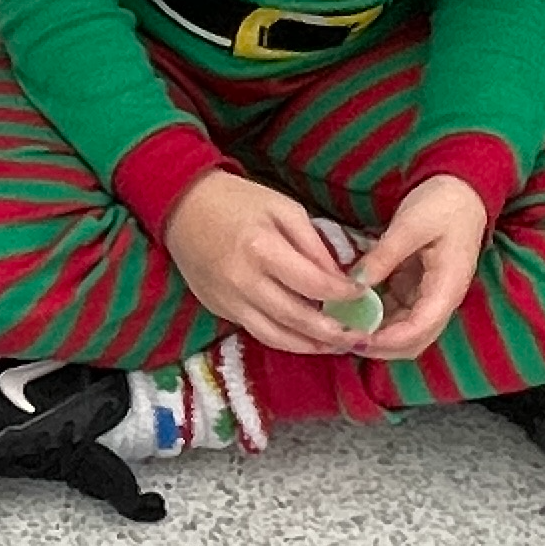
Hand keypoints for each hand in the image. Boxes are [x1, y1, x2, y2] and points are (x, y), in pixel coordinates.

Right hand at [163, 171, 369, 355]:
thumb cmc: (238, 200)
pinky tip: (306, 338)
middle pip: (295, 318)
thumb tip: (339, 279)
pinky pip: (257, 331)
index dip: (342, 294)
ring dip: (310, 345)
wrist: (181, 206)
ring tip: (337, 345)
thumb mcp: (284, 209)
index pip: (312, 283)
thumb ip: (313, 245)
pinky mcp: (218, 309)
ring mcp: (228, 300)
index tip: (363, 295)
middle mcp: (243, 281)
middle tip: (359, 335)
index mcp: (261, 249)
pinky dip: (285, 339)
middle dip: (332, 331)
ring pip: (275, 336)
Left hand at [350, 175, 487, 359]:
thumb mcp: (411, 224)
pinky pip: (395, 314)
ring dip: (374, 335)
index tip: (354, 337)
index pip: (419, 329)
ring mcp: (428, 297)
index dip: (387, 340)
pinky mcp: (416, 290)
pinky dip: (374, 318)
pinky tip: (349, 310)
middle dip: (378, 346)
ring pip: (402, 332)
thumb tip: (356, 284)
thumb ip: (385, 255)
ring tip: (339, 327)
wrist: (461, 192)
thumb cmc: (442, 204)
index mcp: (447, 287)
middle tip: (340, 337)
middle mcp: (440, 300)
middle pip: (412, 341)